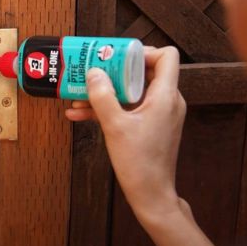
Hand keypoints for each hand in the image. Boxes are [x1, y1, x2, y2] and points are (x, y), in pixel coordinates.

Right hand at [66, 46, 187, 221]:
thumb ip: (103, 96)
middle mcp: (167, 101)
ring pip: (132, 91)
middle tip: (93, 70)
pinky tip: (80, 114)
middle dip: (115, 70)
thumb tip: (93, 72)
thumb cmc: (139, 162)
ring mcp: (160, 114)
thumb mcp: (115, 126)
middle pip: (145, 71)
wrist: (151, 194)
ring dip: (106, 91)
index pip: (166, 57)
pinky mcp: (151, 126)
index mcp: (165, 96)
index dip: (143, 51)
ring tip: (79, 95)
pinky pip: (130, 108)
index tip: (117, 56)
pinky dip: (109, 108)